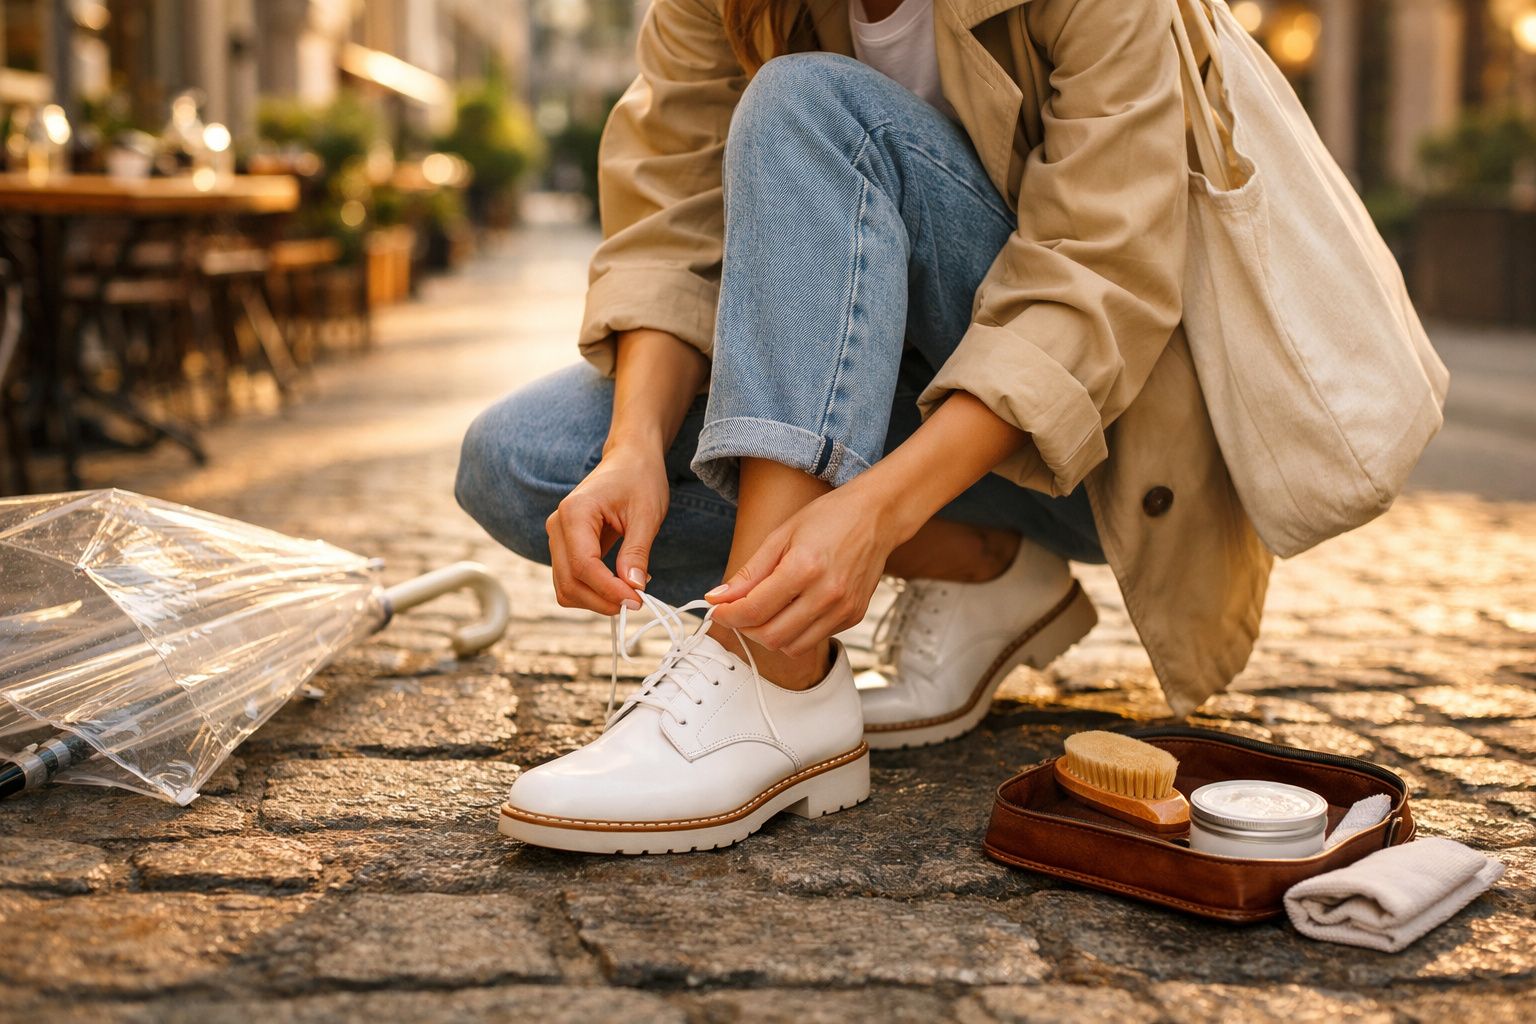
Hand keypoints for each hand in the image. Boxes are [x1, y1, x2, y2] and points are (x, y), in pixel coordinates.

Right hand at [546, 445, 668, 613]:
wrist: (629, 459)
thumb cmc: (640, 479)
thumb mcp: (646, 514)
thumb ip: (637, 552)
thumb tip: (634, 588)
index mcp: (575, 513)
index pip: (583, 565)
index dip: (609, 590)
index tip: (637, 600)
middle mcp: (557, 526)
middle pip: (568, 582)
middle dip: (601, 600)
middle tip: (636, 602)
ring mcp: (557, 537)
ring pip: (566, 586)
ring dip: (596, 599)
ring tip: (630, 592)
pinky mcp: (565, 546)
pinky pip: (571, 579)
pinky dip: (593, 590)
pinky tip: (619, 584)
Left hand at [707, 483, 899, 655]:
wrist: (876, 515)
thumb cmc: (828, 518)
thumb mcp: (781, 536)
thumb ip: (749, 573)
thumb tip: (718, 598)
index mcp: (804, 568)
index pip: (754, 610)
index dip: (728, 615)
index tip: (717, 609)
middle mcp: (827, 594)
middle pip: (771, 636)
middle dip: (745, 628)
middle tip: (738, 612)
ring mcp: (844, 609)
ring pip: (792, 647)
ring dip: (769, 635)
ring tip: (764, 612)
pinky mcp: (854, 616)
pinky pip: (815, 639)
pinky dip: (795, 632)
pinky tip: (793, 609)